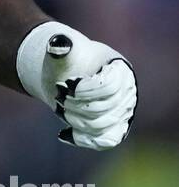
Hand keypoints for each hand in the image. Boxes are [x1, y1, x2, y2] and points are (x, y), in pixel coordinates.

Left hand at [16, 22, 137, 149]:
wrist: (68, 75)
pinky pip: (104, 141)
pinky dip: (83, 139)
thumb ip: (61, 47)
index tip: (66, 83)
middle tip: (58, 95)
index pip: (108, 87)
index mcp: (120, 70)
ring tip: (60, 108)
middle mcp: (127, 93)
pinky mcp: (114, 128)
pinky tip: (64, 133)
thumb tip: (59, 44)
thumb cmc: (68, 61)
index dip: (84, 90)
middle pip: (103, 109)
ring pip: (101, 126)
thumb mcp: (63, 52)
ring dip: (75, 120)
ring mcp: (122, 112)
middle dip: (75, 105)